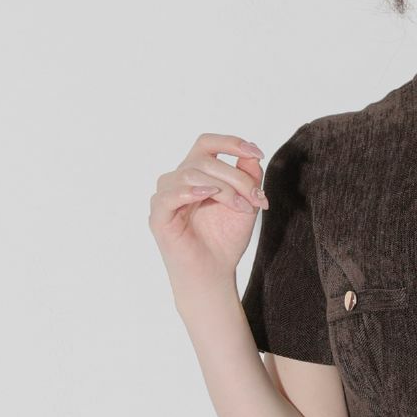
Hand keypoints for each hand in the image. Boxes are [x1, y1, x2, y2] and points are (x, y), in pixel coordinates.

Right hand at [148, 132, 268, 300]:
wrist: (215, 273)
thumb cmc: (225, 240)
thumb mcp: (246, 204)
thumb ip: (249, 178)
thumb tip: (252, 155)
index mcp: (197, 174)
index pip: (207, 144)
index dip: (231, 142)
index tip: (258, 153)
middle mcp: (178, 180)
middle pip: (204, 160)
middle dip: (237, 177)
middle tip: (256, 198)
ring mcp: (166, 197)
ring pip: (191, 173)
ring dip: (223, 188)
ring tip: (241, 207)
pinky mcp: (158, 216)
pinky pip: (168, 195)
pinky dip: (189, 191)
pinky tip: (207, 194)